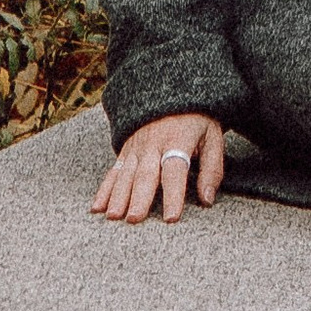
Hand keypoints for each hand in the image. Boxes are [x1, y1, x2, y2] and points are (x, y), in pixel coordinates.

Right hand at [93, 112, 225, 223]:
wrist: (172, 90)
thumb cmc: (196, 120)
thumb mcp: (212, 137)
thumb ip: (212, 169)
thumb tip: (207, 200)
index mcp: (177, 141)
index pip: (175, 171)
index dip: (173, 195)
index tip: (171, 218)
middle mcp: (153, 145)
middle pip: (146, 174)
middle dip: (139, 198)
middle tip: (134, 219)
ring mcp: (136, 147)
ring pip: (126, 174)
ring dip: (118, 196)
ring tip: (114, 216)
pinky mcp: (125, 150)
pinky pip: (114, 171)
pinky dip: (104, 189)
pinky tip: (97, 207)